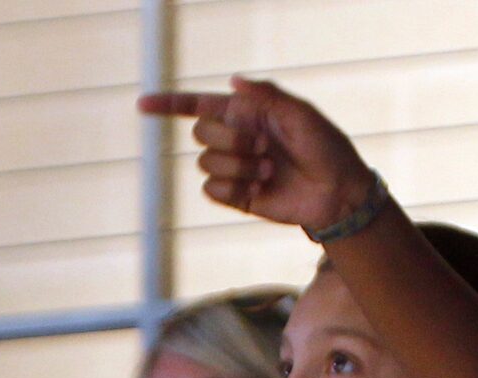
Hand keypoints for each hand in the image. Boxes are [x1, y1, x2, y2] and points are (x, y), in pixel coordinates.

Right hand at [139, 78, 373, 231]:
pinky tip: (259, 190)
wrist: (335, 193)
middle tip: (264, 148)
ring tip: (269, 171)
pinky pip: (212, 189)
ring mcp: (234, 167)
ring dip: (238, 166)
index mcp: (246, 113)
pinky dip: (234, 188)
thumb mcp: (301, 114)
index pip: (198, 106)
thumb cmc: (325, 148)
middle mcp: (235, 138)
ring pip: (206, 163)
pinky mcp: (236, 195)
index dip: (169, 105)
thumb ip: (267, 96)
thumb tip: (233, 82)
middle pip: (200, 133)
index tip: (142, 104)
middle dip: (230, 140)